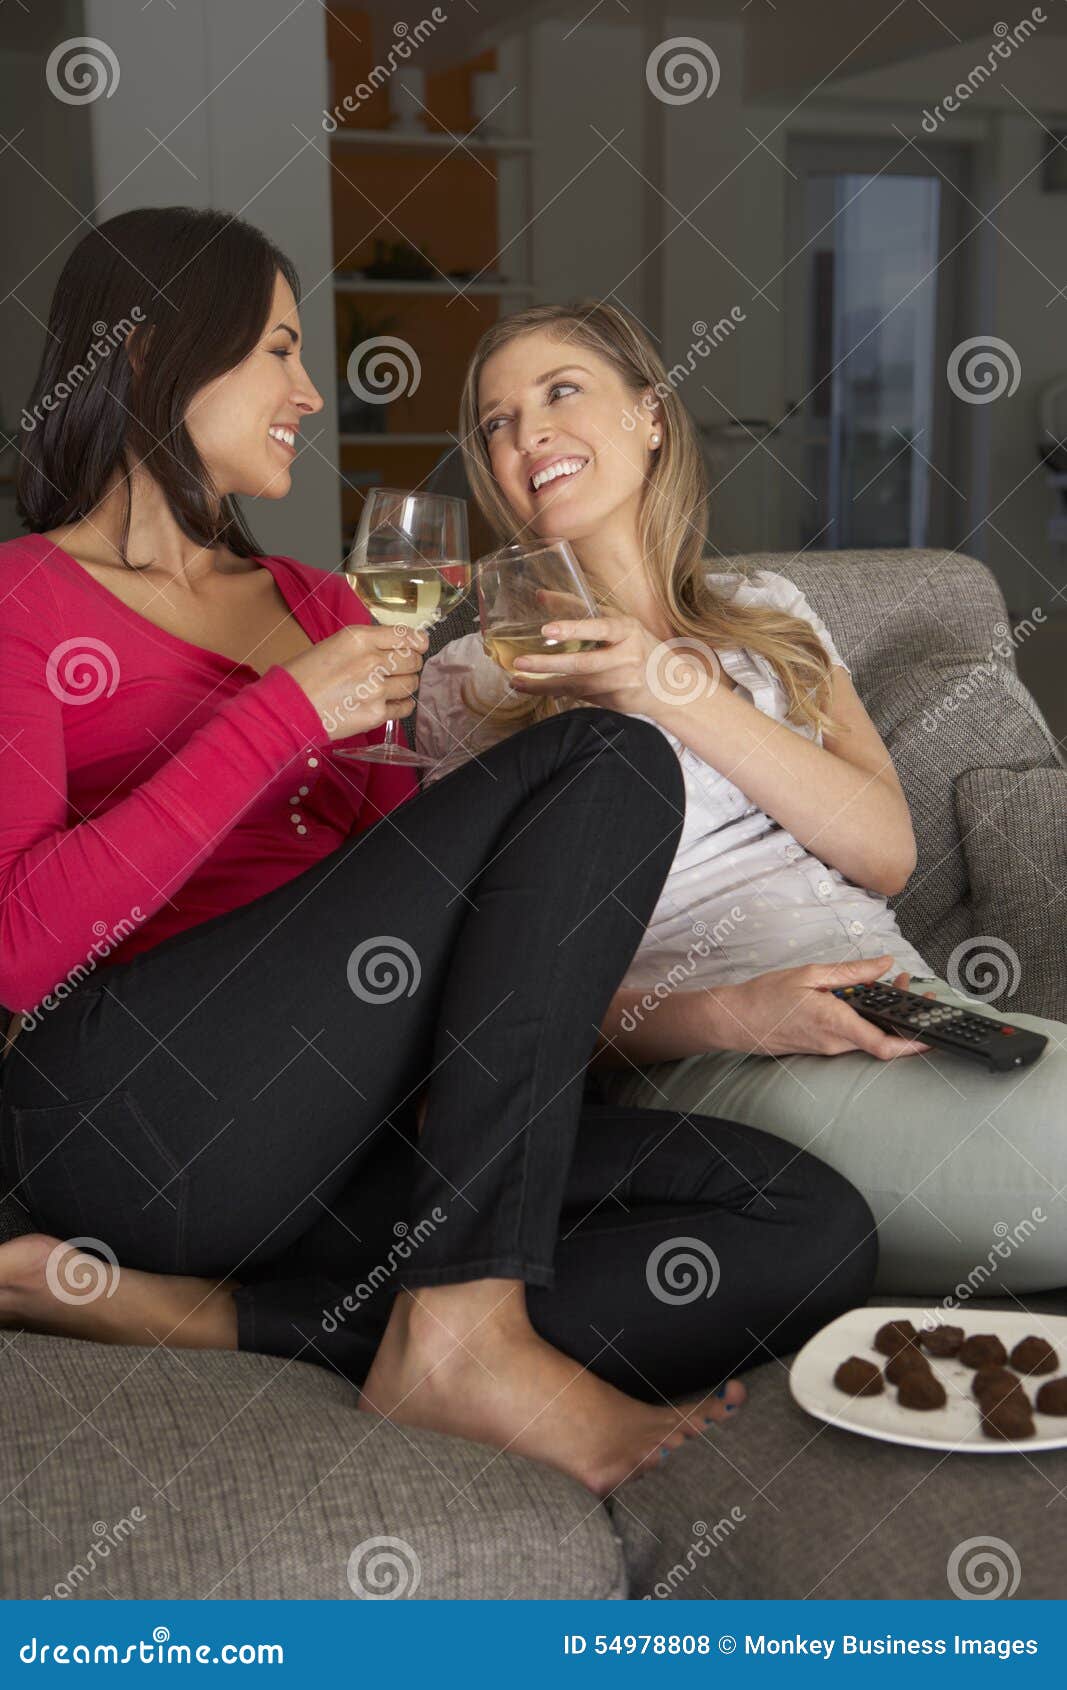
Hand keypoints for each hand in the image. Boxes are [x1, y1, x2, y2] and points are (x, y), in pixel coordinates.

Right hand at [282, 624, 426, 742]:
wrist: (288, 707)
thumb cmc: (305, 675)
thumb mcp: (335, 644)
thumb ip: (367, 644)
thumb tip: (396, 647)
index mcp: (359, 638)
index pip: (406, 636)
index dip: (418, 642)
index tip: (418, 646)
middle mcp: (371, 661)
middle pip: (413, 660)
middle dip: (410, 664)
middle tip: (400, 670)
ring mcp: (375, 689)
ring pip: (411, 684)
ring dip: (406, 685)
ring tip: (392, 687)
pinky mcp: (375, 714)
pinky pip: (404, 707)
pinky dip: (402, 705)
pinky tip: (391, 703)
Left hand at [510, 610, 677, 717]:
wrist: (670, 685)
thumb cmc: (637, 645)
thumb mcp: (617, 623)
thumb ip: (579, 609)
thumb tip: (540, 595)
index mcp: (627, 629)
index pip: (599, 627)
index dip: (573, 628)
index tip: (546, 629)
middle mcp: (628, 656)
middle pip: (584, 664)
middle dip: (548, 664)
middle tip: (519, 662)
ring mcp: (623, 683)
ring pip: (578, 686)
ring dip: (544, 685)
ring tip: (518, 681)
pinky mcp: (617, 702)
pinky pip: (581, 697)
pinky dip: (557, 693)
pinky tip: (536, 690)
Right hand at [709, 954, 931, 1059]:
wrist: (736, 1021)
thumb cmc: (765, 996)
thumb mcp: (810, 974)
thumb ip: (851, 972)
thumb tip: (883, 964)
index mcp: (834, 1022)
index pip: (883, 1044)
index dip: (913, 1044)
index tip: (934, 1036)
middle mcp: (835, 1042)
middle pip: (883, 1040)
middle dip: (905, 1018)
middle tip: (916, 991)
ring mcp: (829, 1049)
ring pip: (870, 1038)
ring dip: (886, 1016)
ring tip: (892, 985)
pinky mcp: (823, 1048)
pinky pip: (854, 1037)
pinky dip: (867, 1019)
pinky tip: (865, 997)